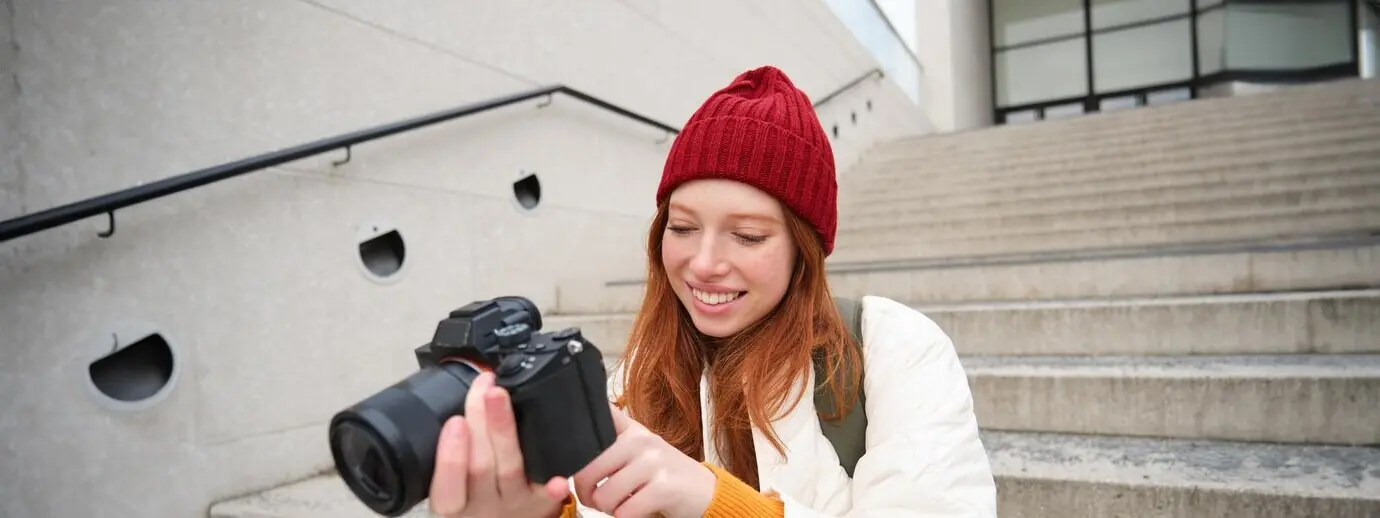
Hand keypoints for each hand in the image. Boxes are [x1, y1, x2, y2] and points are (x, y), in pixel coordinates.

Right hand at [428, 372, 570, 517]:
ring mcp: (513, 503)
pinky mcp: (539, 501)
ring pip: (511, 469)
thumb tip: (468, 390)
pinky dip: (552, 486)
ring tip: (500, 396)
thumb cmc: (473, 492)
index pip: (447, 487)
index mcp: (453, 503)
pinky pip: (547, 493)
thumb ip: (456, 446)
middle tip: (484, 388)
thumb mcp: (454, 480)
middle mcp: (482, 506)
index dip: (450, 455)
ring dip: (506, 431)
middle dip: (481, 423)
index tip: (455, 420)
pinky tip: (557, 479)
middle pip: (480, 467)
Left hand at [572, 403, 717, 517]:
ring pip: (604, 496)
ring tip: (621, 504)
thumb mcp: (638, 451)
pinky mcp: (663, 488)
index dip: (576, 435)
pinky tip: (636, 510)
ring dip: (608, 509)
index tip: (570, 446)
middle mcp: (641, 440)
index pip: (597, 416)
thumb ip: (609, 447)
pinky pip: (624, 512)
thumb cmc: (662, 475)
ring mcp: (653, 462)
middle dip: (586, 493)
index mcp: (630, 429)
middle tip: (596, 499)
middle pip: (587, 470)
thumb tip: (570, 459)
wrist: (703, 492)